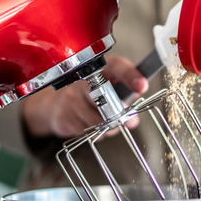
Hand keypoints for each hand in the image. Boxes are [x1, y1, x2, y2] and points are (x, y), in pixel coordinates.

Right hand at [21, 55, 147, 138]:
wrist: (58, 103)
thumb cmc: (90, 94)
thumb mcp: (109, 87)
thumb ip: (125, 95)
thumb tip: (133, 114)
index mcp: (100, 67)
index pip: (116, 66)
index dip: (130, 76)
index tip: (141, 86)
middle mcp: (82, 79)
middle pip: (106, 98)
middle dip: (121, 114)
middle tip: (129, 120)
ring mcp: (70, 97)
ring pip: (97, 121)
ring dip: (108, 128)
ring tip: (105, 122)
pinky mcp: (63, 114)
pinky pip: (85, 131)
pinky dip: (93, 133)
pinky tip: (89, 124)